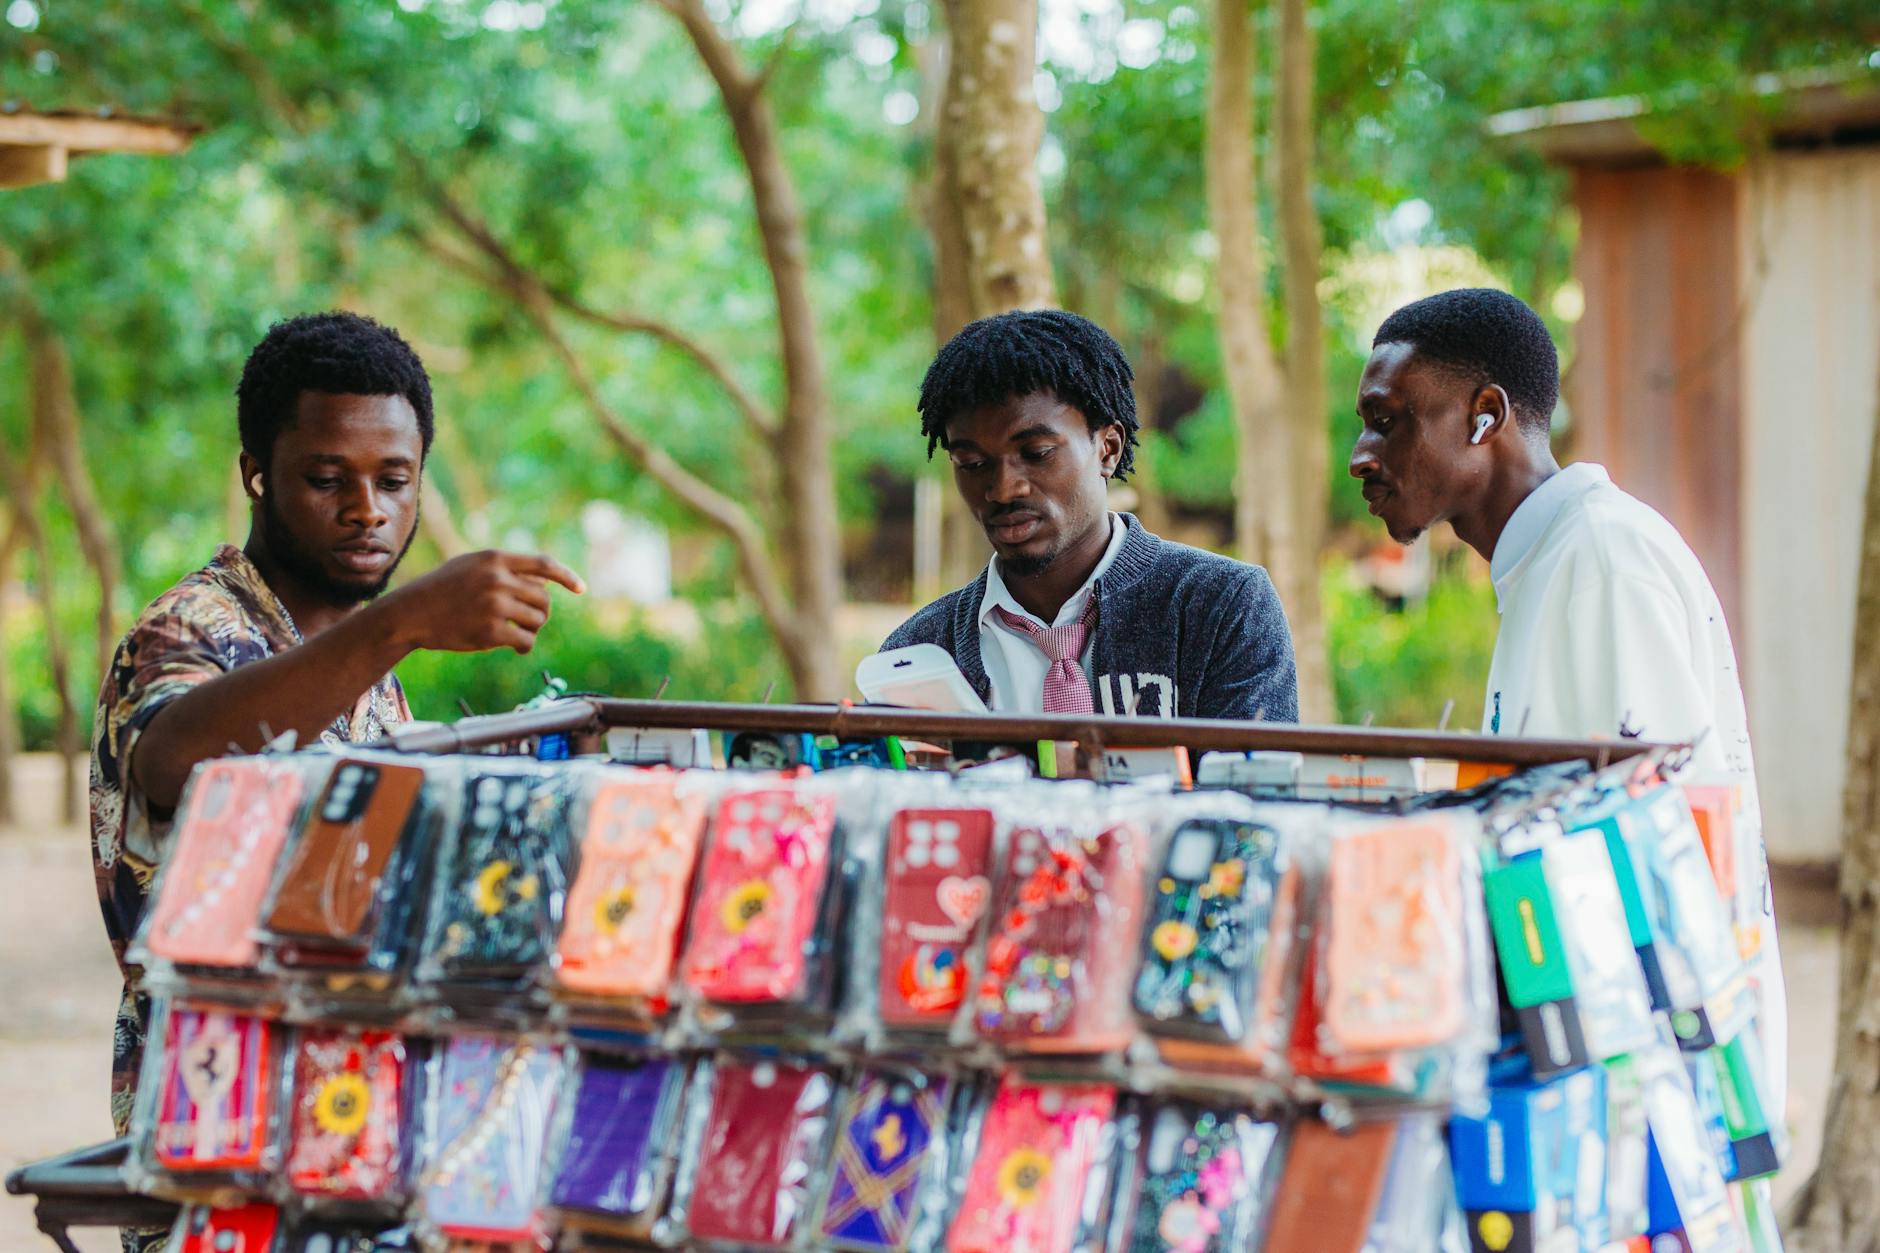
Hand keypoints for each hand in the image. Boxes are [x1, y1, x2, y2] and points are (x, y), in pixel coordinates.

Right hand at [380, 550, 585, 654]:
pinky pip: (525, 641)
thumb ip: (503, 568)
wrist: (410, 613)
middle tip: (530, 621)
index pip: (544, 565)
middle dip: (542, 611)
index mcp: (495, 558)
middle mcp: (498, 579)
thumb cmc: (441, 589)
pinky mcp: (490, 631)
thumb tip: (543, 581)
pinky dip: (525, 646)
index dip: (566, 576)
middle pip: (544, 598)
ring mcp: (494, 605)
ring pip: (537, 620)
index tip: (581, 589)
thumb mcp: (470, 565)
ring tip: (518, 633)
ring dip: (532, 630)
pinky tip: (518, 647)